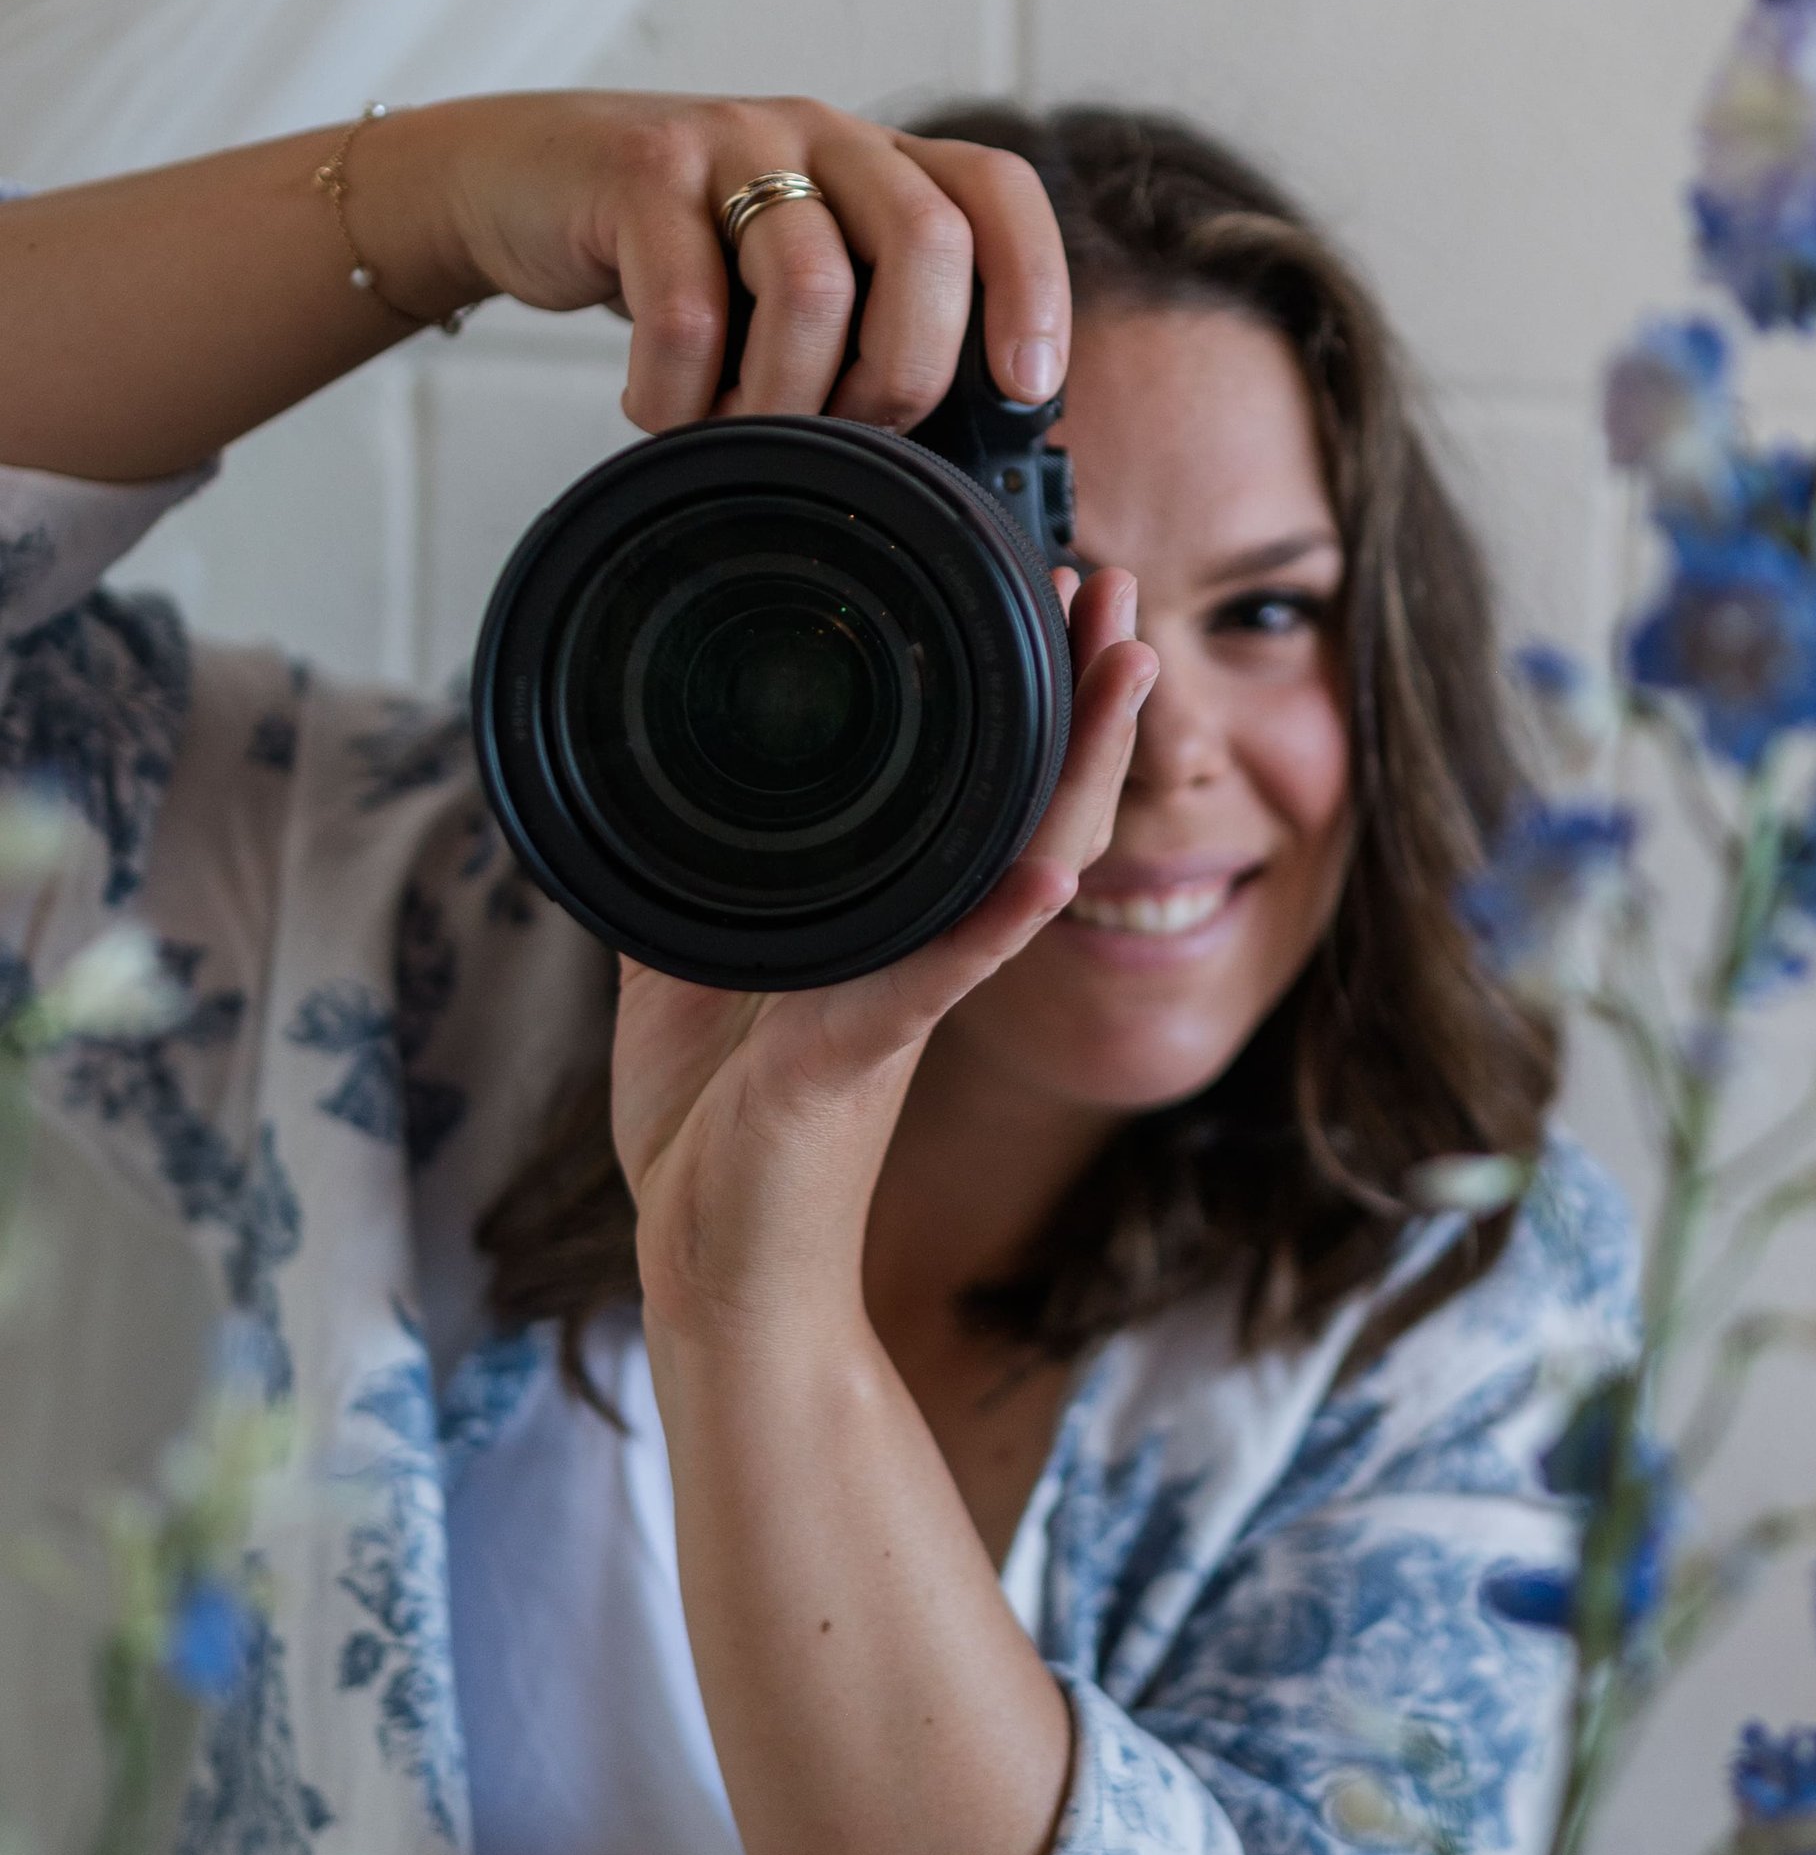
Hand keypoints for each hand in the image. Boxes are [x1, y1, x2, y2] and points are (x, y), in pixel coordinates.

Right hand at [356, 89, 1066, 425]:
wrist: (520, 181)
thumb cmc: (681, 255)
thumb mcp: (789, 278)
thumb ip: (865, 326)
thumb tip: (956, 461)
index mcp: (882, 162)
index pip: (998, 193)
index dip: (1034, 287)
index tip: (1029, 390)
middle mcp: (823, 133)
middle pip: (926, 244)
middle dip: (905, 372)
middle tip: (851, 437)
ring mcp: (733, 142)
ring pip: (809, 287)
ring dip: (781, 401)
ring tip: (737, 433)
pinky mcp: (641, 171)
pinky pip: (686, 314)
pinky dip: (677, 397)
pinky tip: (658, 409)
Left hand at [612, 566, 1154, 1340]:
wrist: (711, 1268)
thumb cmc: (715, 1133)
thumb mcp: (691, 967)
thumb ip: (698, 884)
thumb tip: (650, 790)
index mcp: (890, 925)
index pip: (988, 794)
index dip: (1033, 700)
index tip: (1052, 596)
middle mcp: (920, 952)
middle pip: (1038, 804)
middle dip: (1085, 693)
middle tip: (1114, 586)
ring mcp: (901, 1003)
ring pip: (1022, 866)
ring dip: (1082, 765)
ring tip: (1125, 667)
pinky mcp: (858, 1060)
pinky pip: (940, 981)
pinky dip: (996, 925)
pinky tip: (1050, 875)